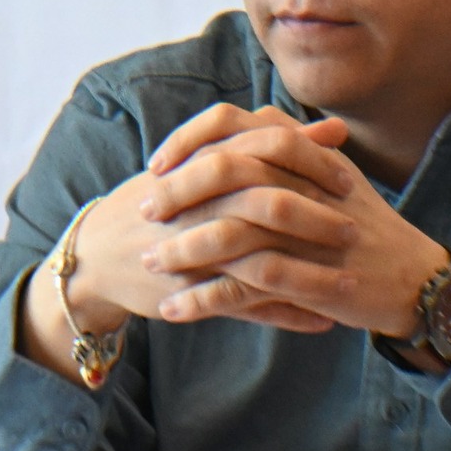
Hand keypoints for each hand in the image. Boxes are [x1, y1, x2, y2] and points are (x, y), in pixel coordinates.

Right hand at [19, 106, 358, 377]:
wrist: (97, 255)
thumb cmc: (165, 201)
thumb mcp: (212, 163)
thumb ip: (275, 144)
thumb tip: (336, 129)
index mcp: (205, 165)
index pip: (267, 153)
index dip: (312, 167)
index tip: (348, 181)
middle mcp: (198, 205)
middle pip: (267, 204)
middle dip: (316, 219)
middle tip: (353, 230)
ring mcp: (193, 251)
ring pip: (260, 261)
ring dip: (310, 275)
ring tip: (352, 284)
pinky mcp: (192, 293)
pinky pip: (246, 306)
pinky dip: (288, 316)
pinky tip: (324, 322)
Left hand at [143, 116, 448, 339]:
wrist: (414, 277)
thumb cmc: (370, 227)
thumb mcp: (335, 174)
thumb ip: (294, 145)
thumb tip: (256, 116)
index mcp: (304, 154)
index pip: (232, 125)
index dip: (188, 140)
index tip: (158, 165)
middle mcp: (303, 184)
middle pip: (222, 174)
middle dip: (175, 194)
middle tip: (144, 212)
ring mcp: (305, 234)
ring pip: (227, 233)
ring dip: (181, 251)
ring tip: (151, 265)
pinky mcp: (307, 281)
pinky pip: (242, 289)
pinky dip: (202, 301)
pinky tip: (174, 310)